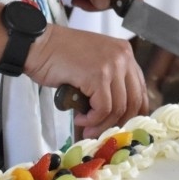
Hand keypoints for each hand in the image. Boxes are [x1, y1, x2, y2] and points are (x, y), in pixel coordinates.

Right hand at [26, 23, 147, 138]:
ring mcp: (112, 64)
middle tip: (104, 133)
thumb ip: (108, 80)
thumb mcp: (93, 64)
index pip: (140, 88)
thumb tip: (118, 113)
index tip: (123, 126)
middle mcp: (123, 56)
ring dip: (102, 124)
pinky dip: (92, 119)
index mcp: (124, 52)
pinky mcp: (98, 75)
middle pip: (133, 100)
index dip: (134, 112)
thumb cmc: (59, 57)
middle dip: (120, 122)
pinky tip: (80, 118)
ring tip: (87, 127)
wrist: (38, 45)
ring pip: (119, 107)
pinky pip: (103, 108)